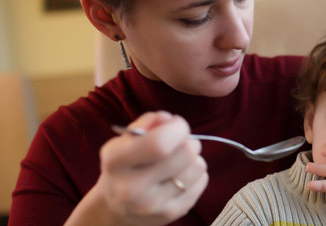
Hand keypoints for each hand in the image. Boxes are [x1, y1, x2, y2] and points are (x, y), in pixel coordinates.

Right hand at [67, 111, 207, 225]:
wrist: (115, 208)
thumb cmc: (125, 164)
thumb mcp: (125, 140)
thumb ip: (147, 123)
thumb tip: (169, 119)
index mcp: (116, 161)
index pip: (159, 143)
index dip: (177, 128)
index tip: (177, 125)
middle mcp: (131, 188)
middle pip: (185, 153)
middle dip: (189, 141)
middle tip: (181, 144)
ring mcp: (152, 205)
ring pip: (198, 167)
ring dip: (193, 159)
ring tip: (179, 162)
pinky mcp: (170, 214)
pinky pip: (202, 182)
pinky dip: (196, 175)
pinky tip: (180, 176)